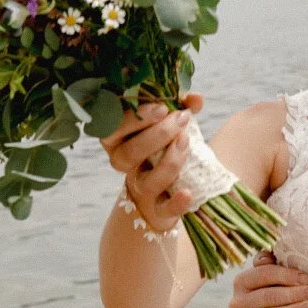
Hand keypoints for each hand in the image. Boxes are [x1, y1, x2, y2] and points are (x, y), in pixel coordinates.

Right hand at [101, 94, 202, 233]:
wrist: (167, 186)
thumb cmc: (163, 144)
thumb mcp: (168, 122)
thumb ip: (179, 107)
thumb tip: (195, 98)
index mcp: (117, 140)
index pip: (112, 129)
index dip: (135, 118)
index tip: (162, 107)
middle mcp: (123, 165)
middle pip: (128, 154)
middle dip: (157, 136)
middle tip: (180, 120)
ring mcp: (139, 188)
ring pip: (146, 181)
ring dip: (169, 161)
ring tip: (187, 141)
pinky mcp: (157, 209)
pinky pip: (163, 209)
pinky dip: (175, 204)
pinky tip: (188, 193)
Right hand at [229, 253, 307, 307]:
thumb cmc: (275, 295)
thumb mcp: (271, 279)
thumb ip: (270, 265)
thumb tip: (268, 255)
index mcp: (242, 282)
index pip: (263, 275)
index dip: (286, 275)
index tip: (306, 278)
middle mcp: (237, 303)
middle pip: (267, 296)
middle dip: (293, 294)